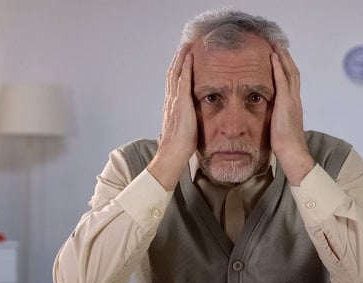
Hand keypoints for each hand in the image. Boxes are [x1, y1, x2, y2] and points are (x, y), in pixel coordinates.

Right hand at [147, 45, 197, 189]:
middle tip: (183, 47)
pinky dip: (186, 67)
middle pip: (172, 75)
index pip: (173, 84)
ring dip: (181, 59)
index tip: (181, 60)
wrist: (172, 154)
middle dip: (177, 60)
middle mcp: (170, 101)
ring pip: (175, 74)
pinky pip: (183, 80)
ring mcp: (174, 101)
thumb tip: (192, 121)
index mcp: (170, 107)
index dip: (176, 71)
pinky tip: (190, 58)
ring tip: (186, 46)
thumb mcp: (184, 130)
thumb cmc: (179, 147)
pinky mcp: (181, 103)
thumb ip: (186, 121)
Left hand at [270, 45, 314, 185]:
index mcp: (294, 104)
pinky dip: (278, 67)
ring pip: (290, 72)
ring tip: (276, 46)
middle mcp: (295, 99)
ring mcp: (292, 100)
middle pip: (293, 72)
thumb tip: (269, 114)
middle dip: (286, 58)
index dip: (286, 68)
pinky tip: (273, 58)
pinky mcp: (286, 103)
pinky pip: (282, 80)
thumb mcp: (279, 126)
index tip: (280, 57)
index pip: (292, 81)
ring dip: (283, 58)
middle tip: (279, 45)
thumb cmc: (285, 144)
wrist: (292, 152)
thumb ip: (276, 116)